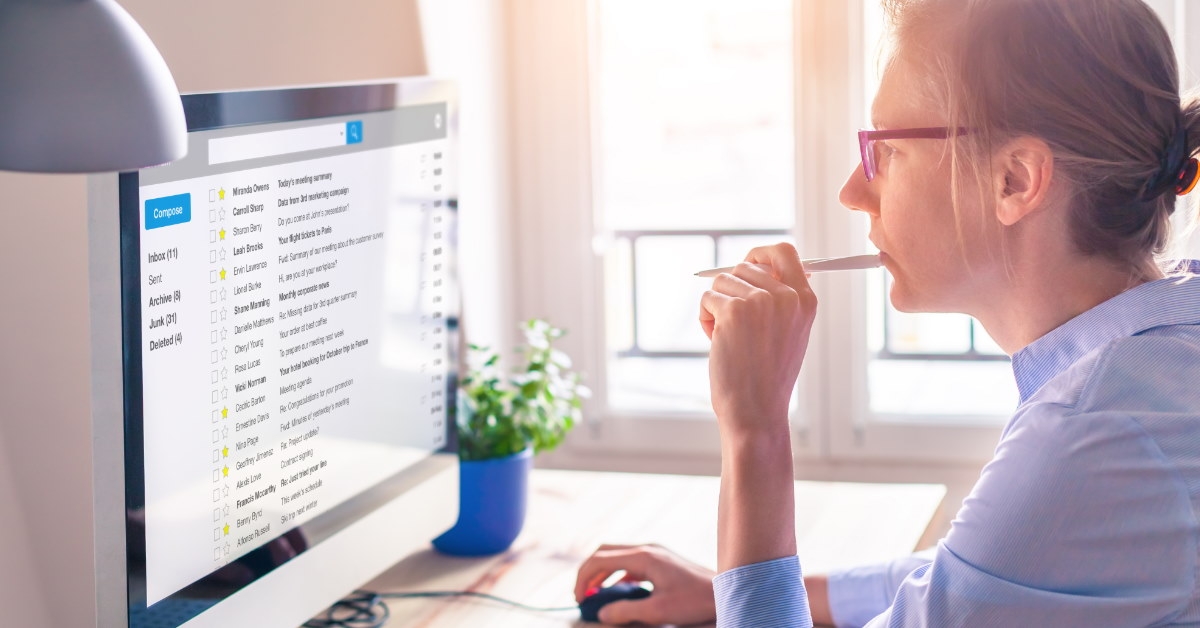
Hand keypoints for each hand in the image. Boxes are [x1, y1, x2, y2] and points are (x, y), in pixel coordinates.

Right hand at [574, 543, 716, 624]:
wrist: (725, 592)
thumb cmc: (695, 601)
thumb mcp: (658, 611)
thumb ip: (626, 611)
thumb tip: (602, 612)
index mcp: (643, 557)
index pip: (600, 559)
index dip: (583, 578)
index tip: (579, 598)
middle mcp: (647, 549)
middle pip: (605, 552)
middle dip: (589, 572)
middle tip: (582, 595)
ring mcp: (655, 552)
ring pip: (617, 556)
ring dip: (603, 574)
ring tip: (595, 595)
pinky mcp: (661, 560)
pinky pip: (630, 563)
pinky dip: (618, 576)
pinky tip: (619, 593)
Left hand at [699, 243, 816, 435]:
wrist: (756, 410)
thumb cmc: (767, 376)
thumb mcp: (789, 332)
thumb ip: (781, 298)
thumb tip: (758, 264)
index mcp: (805, 300)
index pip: (784, 252)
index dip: (760, 254)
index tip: (747, 263)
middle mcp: (787, 296)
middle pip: (744, 266)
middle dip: (731, 291)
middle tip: (734, 325)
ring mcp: (760, 302)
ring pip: (722, 281)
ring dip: (716, 307)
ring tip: (728, 338)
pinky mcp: (733, 311)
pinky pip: (707, 298)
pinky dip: (705, 319)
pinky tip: (717, 343)